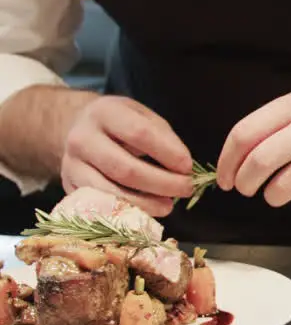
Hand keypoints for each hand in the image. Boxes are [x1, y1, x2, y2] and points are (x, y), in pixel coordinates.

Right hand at [62, 96, 193, 216]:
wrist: (78, 129)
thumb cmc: (120, 124)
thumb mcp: (143, 117)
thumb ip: (164, 138)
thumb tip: (183, 168)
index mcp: (105, 113)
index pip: (139, 134)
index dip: (167, 153)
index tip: (188, 166)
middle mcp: (82, 138)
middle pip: (124, 168)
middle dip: (161, 183)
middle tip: (186, 188)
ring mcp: (70, 165)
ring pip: (109, 191)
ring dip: (145, 203)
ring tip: (169, 205)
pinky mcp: (69, 187)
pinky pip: (99, 205)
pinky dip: (127, 211)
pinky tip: (147, 211)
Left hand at [216, 87, 290, 210]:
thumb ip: (270, 126)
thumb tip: (234, 162)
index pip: (245, 134)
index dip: (226, 162)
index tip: (225, 178)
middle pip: (260, 162)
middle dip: (245, 183)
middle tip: (245, 188)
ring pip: (284, 186)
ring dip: (272, 196)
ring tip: (277, 192)